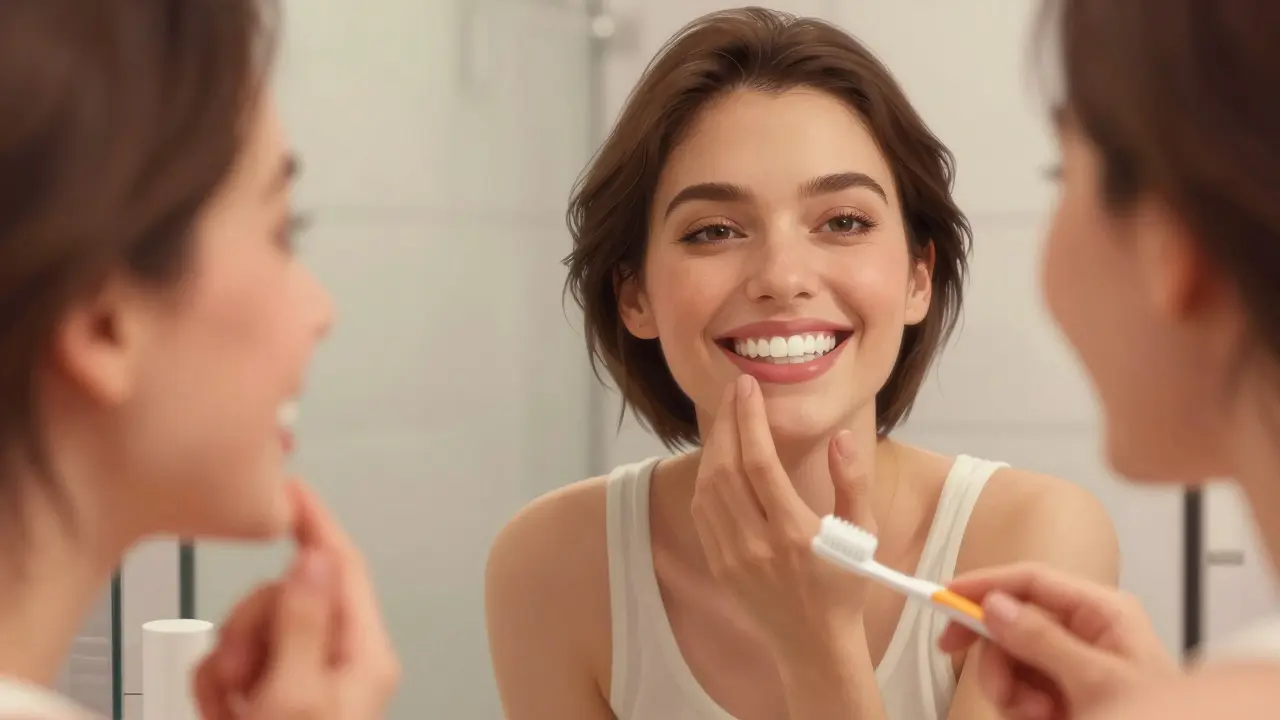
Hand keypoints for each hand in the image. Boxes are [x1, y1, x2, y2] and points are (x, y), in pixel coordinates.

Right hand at [193, 482, 400, 718]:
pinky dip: (216, 686)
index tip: (290, 489)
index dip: (317, 524)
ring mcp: (302, 678)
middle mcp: (338, 661)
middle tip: (237, 675)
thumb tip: (313, 560)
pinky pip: (232, 662)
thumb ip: (302, 625)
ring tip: (229, 706)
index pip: (344, 567)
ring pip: (253, 628)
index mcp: (363, 655)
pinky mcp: (269, 697)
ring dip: (227, 663)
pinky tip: (220, 713)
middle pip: (286, 596)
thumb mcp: (296, 697)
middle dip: (248, 627)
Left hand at [690, 374, 874, 657]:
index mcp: (793, 533)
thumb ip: (854, 483)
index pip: (759, 462)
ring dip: (713, 446)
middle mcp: (755, 543)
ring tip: (728, 418)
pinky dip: (706, 477)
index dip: (749, 419)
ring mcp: (731, 556)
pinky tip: (718, 458)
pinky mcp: (718, 564)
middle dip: (727, 422)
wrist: (814, 645)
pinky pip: (703, 511)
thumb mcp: (863, 535)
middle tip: (735, 391)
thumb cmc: (845, 586)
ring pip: (708, 488)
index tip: (748, 387)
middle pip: (726, 468)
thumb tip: (841, 438)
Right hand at [937, 562, 1178, 719]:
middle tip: (999, 692)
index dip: (985, 584)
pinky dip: (1021, 707)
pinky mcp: (1062, 691)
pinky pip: (1019, 687)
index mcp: (1102, 612)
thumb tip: (995, 605)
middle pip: (1012, 623)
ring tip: (1039, 717)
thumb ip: (1044, 642)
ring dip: (1012, 692)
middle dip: (1001, 661)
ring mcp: (1071, 662)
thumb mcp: (1097, 684)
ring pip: (1009, 659)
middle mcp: (1085, 629)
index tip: (943, 599)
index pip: (1031, 579)